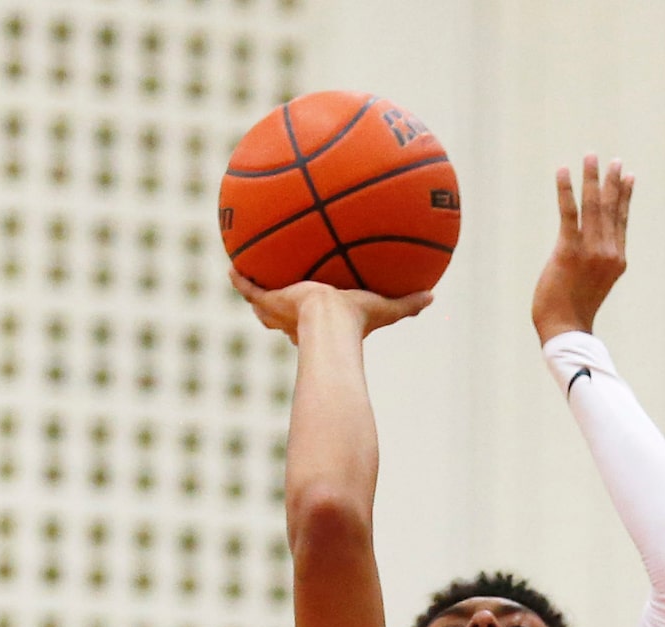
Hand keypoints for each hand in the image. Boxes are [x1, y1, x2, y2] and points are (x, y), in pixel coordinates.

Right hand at [229, 268, 431, 344]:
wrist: (330, 323)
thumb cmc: (356, 322)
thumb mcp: (385, 308)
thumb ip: (407, 304)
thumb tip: (433, 298)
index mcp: (318, 323)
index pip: (310, 319)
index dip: (308, 313)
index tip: (311, 302)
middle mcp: (296, 319)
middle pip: (281, 313)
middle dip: (278, 304)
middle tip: (276, 292)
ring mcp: (280, 311)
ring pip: (262, 303)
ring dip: (255, 292)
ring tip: (245, 273)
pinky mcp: (269, 301)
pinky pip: (249, 288)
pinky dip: (240, 278)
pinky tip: (231, 265)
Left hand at [531, 154, 633, 343]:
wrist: (566, 330)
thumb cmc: (574, 311)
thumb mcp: (594, 284)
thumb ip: (596, 264)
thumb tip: (592, 253)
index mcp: (617, 260)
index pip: (622, 220)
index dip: (625, 196)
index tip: (628, 176)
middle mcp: (608, 252)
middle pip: (610, 208)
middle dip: (611, 181)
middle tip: (612, 160)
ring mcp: (590, 251)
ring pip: (592, 206)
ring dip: (591, 178)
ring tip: (591, 156)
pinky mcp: (569, 250)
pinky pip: (568, 213)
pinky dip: (565, 190)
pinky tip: (563, 171)